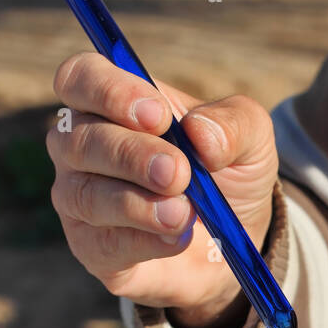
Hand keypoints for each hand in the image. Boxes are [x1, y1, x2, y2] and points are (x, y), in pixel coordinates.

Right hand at [46, 52, 279, 327]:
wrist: (235, 241)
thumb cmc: (228, 172)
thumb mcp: (250, 138)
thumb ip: (232, 124)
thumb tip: (198, 133)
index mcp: (112, 103)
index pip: (80, 78)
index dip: (109, 92)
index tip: (158, 117)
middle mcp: (82, 147)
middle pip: (78, 141)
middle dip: (130, 156)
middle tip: (179, 173)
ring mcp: (80, 199)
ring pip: (84, 195)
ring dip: (136, 204)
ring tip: (184, 213)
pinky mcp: (92, 249)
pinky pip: (101, 244)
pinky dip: (141, 241)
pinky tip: (176, 238)